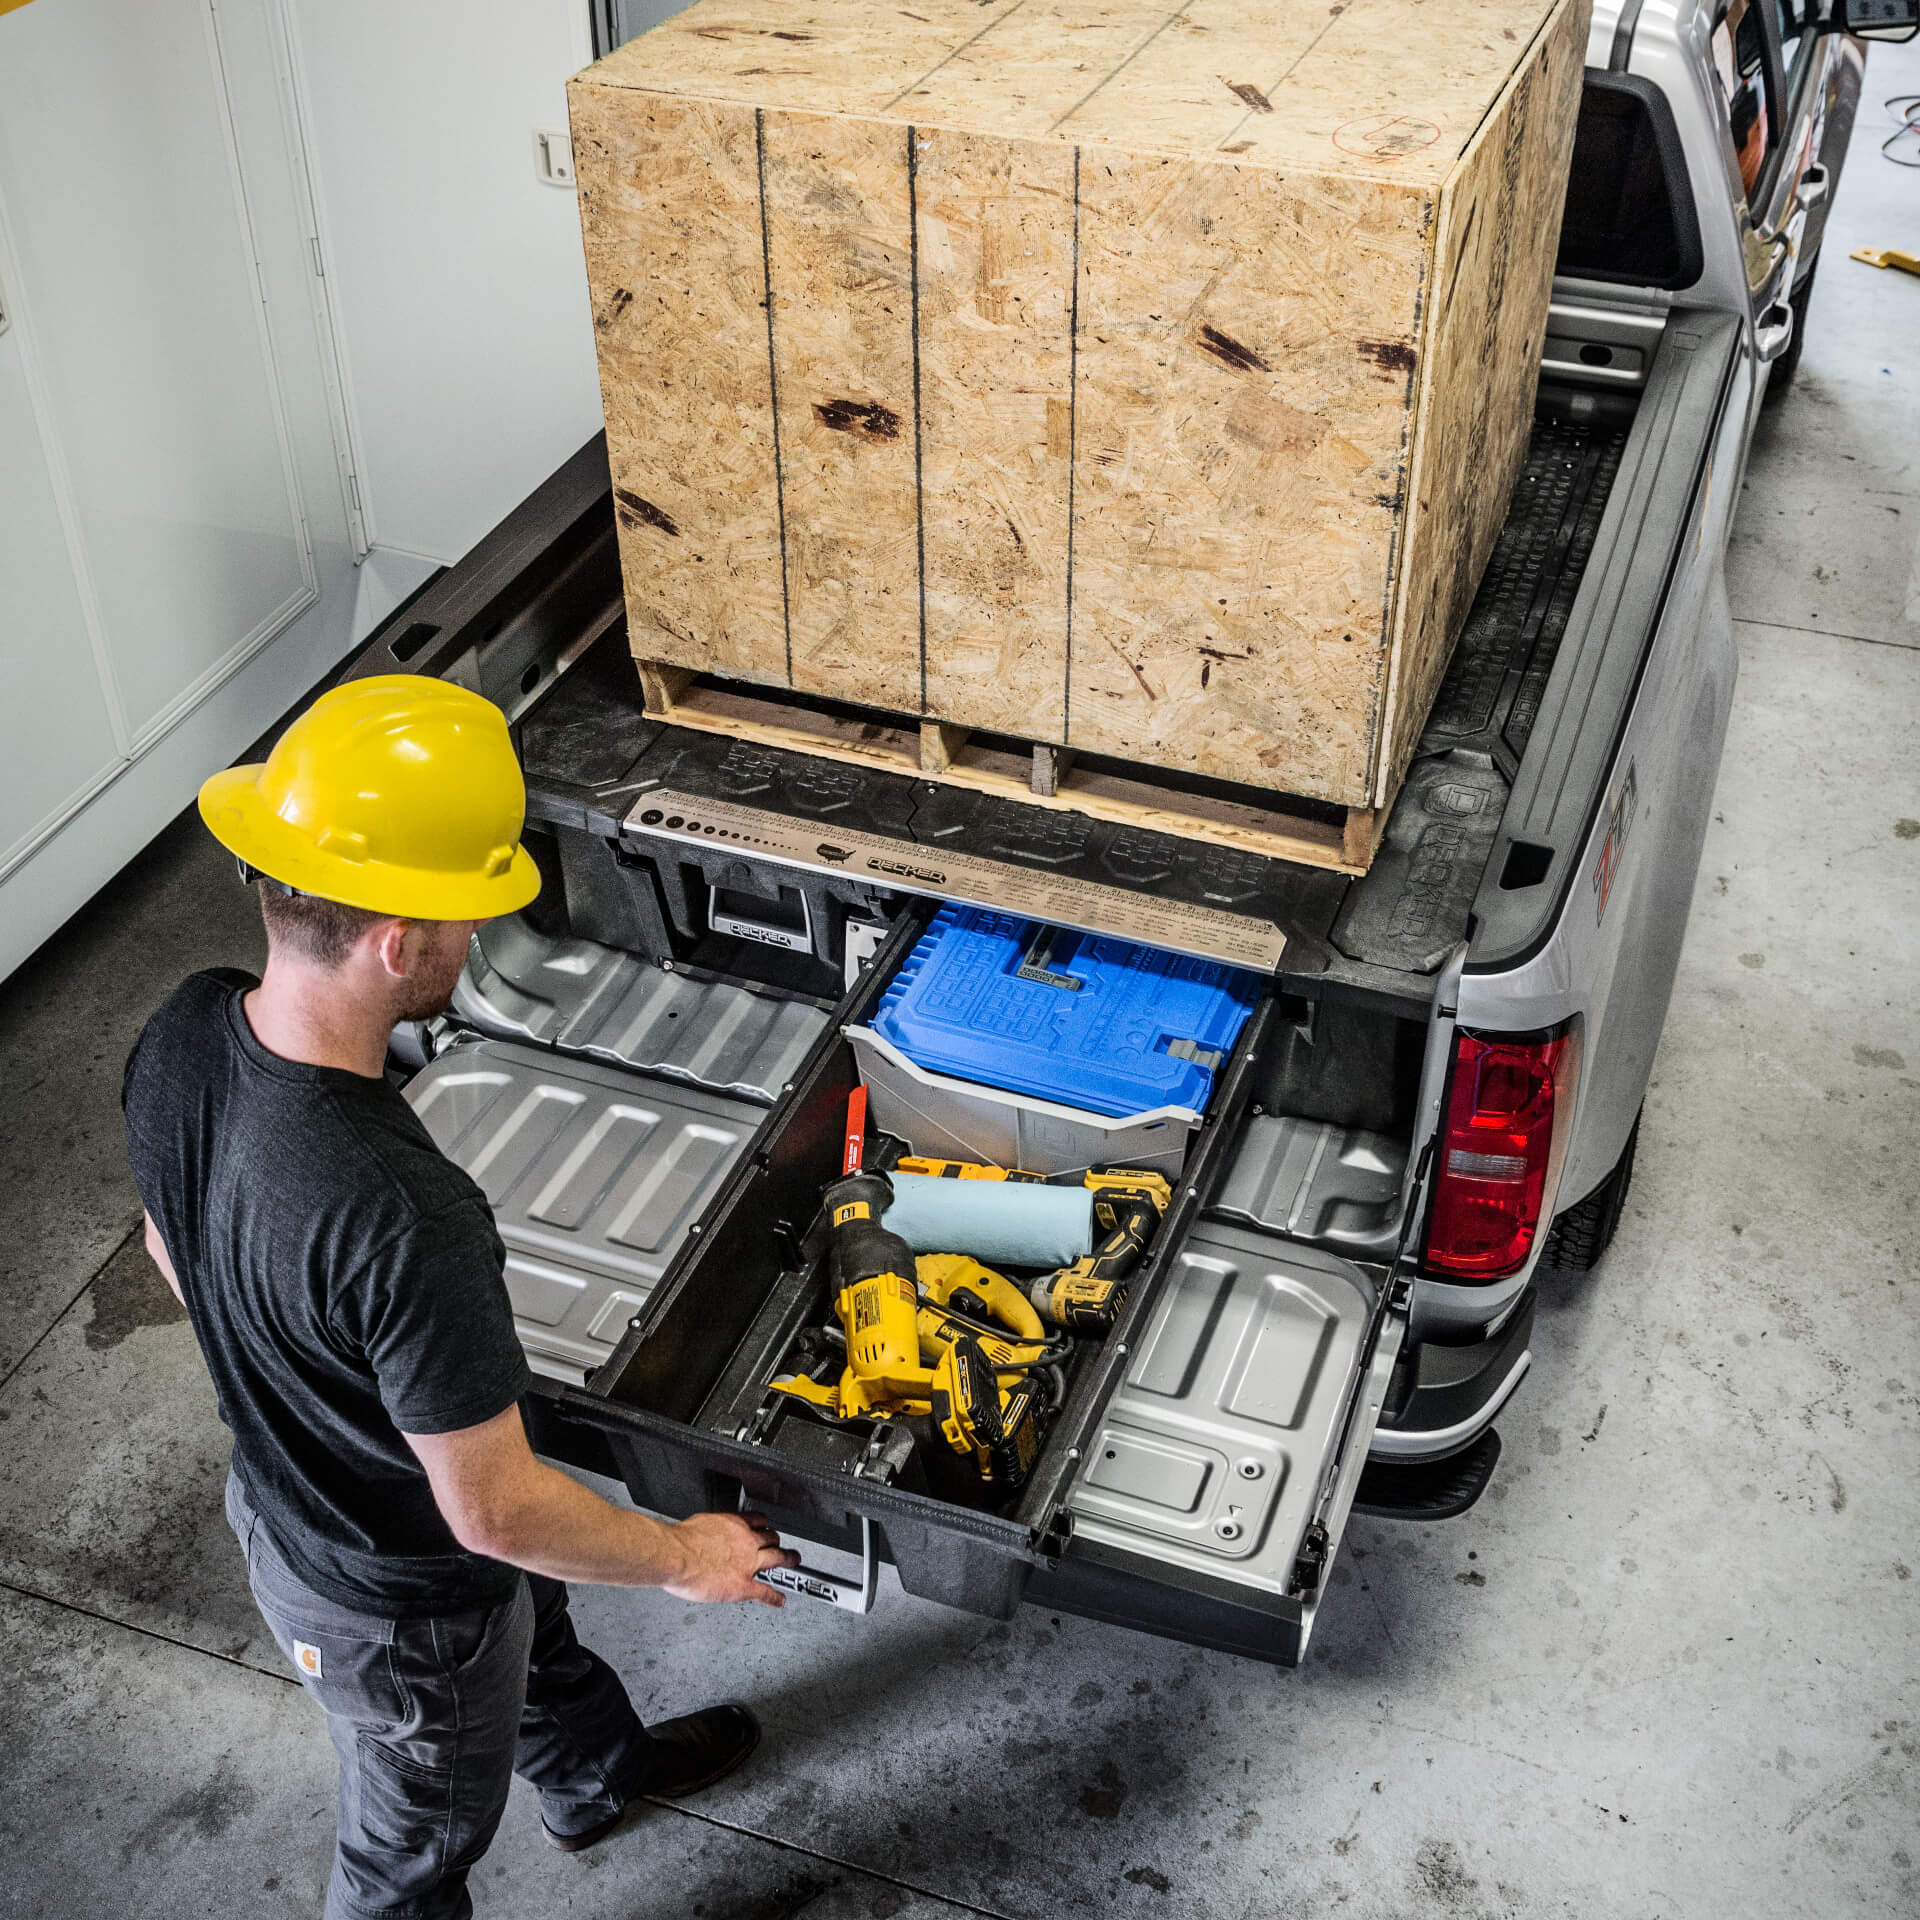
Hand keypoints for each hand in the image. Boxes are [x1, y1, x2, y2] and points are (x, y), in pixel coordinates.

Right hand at [664, 1509, 799, 1606]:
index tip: (764, 1528)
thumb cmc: (682, 1541)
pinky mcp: (743, 1586)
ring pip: (777, 1558)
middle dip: (777, 1542)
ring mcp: (748, 1564)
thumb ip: (709, 1530)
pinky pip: (765, 1592)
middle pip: (771, 1538)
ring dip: (787, 1560)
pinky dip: (774, 1597)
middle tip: (780, 1545)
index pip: (757, 1521)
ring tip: (793, 1561)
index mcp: (734, 1525)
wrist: (678, 1556)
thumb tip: (703, 1534)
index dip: (763, 1526)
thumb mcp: (699, 1524)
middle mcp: (746, 1542)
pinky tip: (779, 1600)